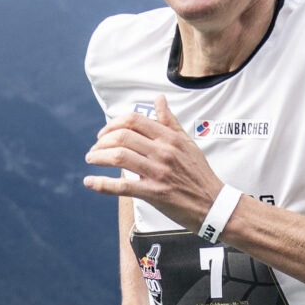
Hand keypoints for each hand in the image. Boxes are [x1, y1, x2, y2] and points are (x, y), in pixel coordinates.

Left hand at [83, 95, 224, 228]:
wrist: (214, 204)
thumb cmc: (200, 174)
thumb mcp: (187, 142)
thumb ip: (170, 121)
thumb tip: (159, 100)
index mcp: (170, 138)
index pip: (134, 120)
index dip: (113, 123)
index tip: (105, 133)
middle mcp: (163, 152)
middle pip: (122, 136)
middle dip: (102, 141)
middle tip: (95, 148)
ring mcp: (158, 172)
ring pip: (119, 157)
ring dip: (98, 157)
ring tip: (91, 159)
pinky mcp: (154, 193)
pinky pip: (122, 186)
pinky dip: (102, 184)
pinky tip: (90, 182)